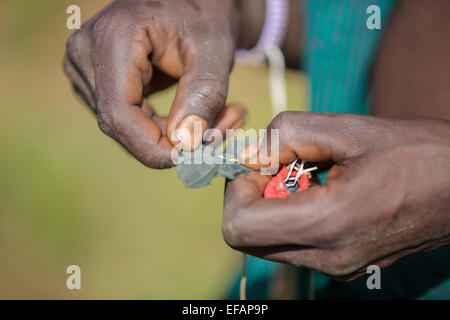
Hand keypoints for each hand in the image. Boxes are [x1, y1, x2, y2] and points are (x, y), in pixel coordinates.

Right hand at [63, 0, 243, 167]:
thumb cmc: (204, 11)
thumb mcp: (214, 45)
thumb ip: (204, 93)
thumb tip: (186, 146)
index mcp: (111, 37)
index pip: (120, 115)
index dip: (157, 148)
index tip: (201, 155)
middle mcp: (86, 53)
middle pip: (122, 125)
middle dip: (173, 142)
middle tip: (225, 129)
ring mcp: (86, 68)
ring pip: (125, 128)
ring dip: (171, 136)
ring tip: (218, 117)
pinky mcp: (98, 80)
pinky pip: (127, 120)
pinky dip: (162, 128)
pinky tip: (193, 116)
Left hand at [223, 111, 449, 279]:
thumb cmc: (415, 153)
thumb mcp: (347, 127)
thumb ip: (285, 135)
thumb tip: (248, 155)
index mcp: (327, 225)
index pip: (238, 227)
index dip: (237, 189)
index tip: (261, 161)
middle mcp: (327, 258)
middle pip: (247, 238)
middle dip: (252, 195)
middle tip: (281, 163)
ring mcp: (337, 267)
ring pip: (267, 242)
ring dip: (272, 205)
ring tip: (308, 174)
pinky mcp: (343, 265)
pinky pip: (293, 244)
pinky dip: (291, 215)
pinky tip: (321, 190)